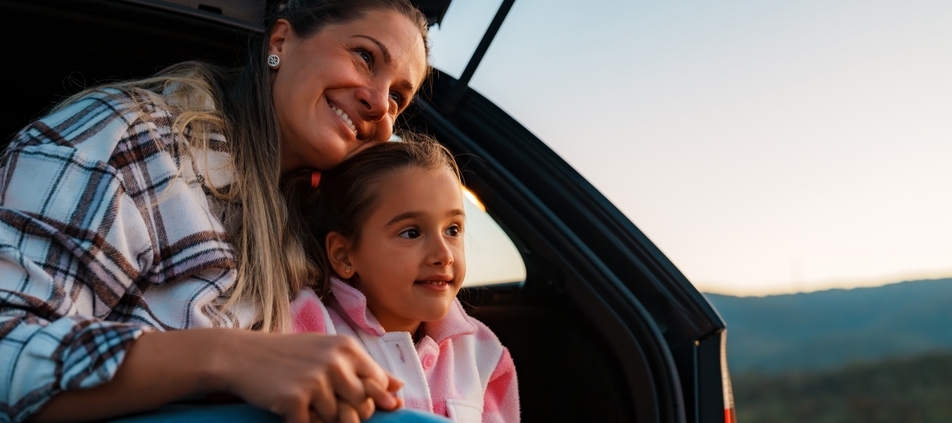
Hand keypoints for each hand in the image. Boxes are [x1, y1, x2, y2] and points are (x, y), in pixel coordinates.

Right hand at [215, 331, 401, 422]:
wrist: (240, 355)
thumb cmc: (288, 355)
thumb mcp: (328, 352)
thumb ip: (363, 369)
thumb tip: (398, 388)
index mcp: (347, 348)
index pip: (378, 384)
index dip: (370, 399)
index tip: (351, 400)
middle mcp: (335, 361)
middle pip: (362, 406)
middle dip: (346, 413)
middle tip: (320, 401)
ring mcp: (315, 380)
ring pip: (336, 419)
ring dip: (320, 417)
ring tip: (301, 398)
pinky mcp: (295, 399)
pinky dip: (300, 422)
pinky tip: (288, 407)